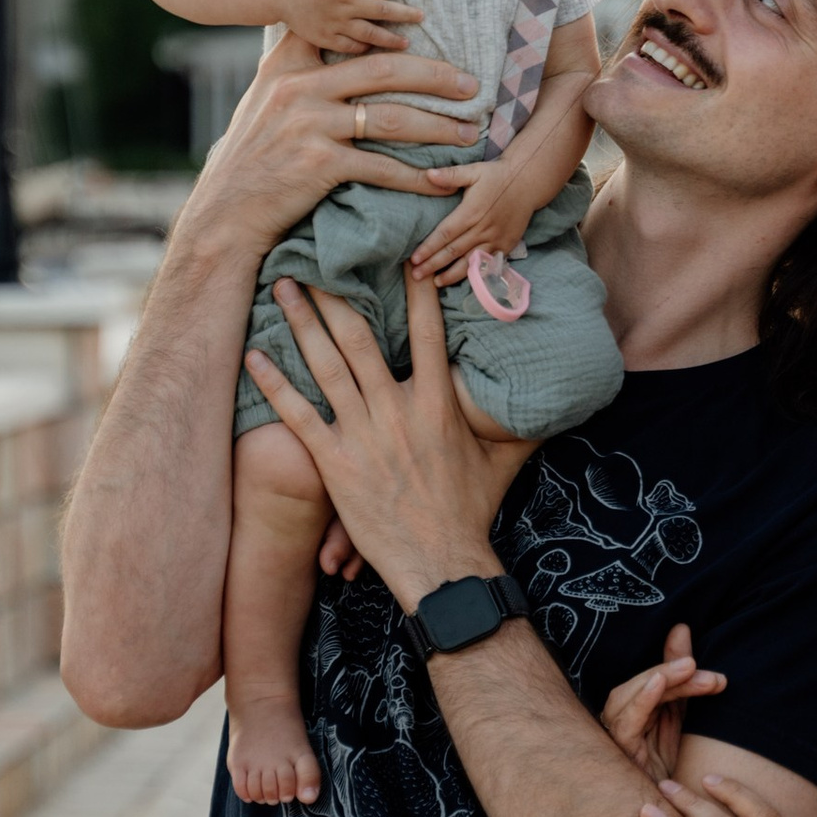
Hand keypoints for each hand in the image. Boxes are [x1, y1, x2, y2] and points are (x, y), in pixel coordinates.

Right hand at [191, 37, 481, 251]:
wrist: (226, 212)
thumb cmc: (251, 158)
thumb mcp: (264, 99)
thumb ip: (297, 69)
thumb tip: (337, 45)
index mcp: (287, 65)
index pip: (345, 33)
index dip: (390, 31)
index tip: (430, 32)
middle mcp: (298, 88)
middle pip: (384, 69)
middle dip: (436, 76)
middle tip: (471, 84)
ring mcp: (309, 125)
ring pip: (391, 118)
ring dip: (437, 126)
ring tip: (469, 131)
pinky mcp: (320, 165)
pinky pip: (383, 168)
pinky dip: (416, 178)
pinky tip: (440, 183)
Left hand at [238, 258, 539, 609]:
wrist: (441, 562)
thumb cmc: (471, 511)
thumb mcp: (505, 460)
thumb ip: (522, 422)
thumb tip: (561, 396)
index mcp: (437, 404)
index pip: (426, 332)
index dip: (415, 291)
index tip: (402, 255)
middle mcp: (397, 411)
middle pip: (360, 338)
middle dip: (335, 295)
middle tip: (313, 261)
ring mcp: (363, 436)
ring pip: (325, 366)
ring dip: (301, 323)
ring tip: (282, 289)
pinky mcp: (335, 464)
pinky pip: (298, 415)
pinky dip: (274, 384)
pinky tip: (254, 356)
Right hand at [279, 0, 424, 54]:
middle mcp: (345, 3)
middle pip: (382, 11)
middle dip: (405, 14)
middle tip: (422, 16)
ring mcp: (336, 23)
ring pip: (370, 34)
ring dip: (390, 39)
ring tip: (407, 43)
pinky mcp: (326, 37)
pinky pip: (350, 47)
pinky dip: (364, 49)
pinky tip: (375, 50)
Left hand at [406, 149, 552, 289]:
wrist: (528, 182)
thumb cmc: (497, 176)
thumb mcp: (473, 171)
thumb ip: (450, 175)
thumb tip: (427, 174)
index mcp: (471, 212)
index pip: (445, 234)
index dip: (429, 248)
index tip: (414, 259)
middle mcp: (483, 229)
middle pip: (453, 252)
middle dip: (433, 265)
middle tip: (416, 275)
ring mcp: (496, 240)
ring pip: (471, 262)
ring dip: (452, 274)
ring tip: (436, 282)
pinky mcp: (506, 245)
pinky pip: (488, 263)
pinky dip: (475, 273)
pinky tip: (463, 279)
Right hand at [600, 625, 727, 780]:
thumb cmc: (670, 774)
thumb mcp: (681, 721)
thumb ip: (683, 680)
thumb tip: (681, 627)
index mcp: (637, 716)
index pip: (654, 684)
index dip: (680, 671)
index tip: (717, 676)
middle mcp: (620, 724)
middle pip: (640, 687)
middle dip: (674, 673)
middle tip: (708, 673)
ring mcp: (614, 739)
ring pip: (628, 698)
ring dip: (661, 680)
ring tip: (690, 668)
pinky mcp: (615, 754)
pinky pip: (624, 722)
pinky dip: (640, 699)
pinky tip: (659, 683)